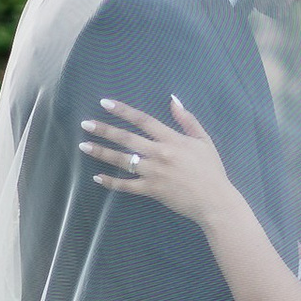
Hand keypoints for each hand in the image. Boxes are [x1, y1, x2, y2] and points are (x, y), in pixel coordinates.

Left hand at [80, 96, 231, 223]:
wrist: (215, 200)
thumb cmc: (212, 170)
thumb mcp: (204, 141)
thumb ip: (187, 120)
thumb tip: (173, 100)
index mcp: (172, 139)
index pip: (143, 120)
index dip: (123, 110)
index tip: (105, 103)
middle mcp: (159, 153)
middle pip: (126, 138)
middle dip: (104, 130)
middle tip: (86, 124)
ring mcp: (154, 172)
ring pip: (122, 160)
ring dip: (101, 152)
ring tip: (84, 146)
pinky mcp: (152, 190)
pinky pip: (127, 185)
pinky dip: (111, 182)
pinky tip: (98, 178)